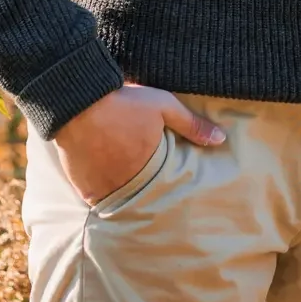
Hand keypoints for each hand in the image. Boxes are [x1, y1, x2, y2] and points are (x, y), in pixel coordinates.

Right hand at [53, 82, 225, 203]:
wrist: (78, 101)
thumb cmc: (123, 103)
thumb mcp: (163, 106)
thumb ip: (192, 125)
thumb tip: (221, 140)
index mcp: (149, 169)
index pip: (165, 188)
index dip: (165, 183)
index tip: (166, 180)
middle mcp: (126, 185)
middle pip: (141, 196)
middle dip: (145, 189)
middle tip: (143, 178)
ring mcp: (103, 190)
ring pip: (119, 200)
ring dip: (124, 191)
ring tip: (123, 177)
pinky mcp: (83, 188)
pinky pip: (96, 198)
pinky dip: (102, 190)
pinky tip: (104, 176)